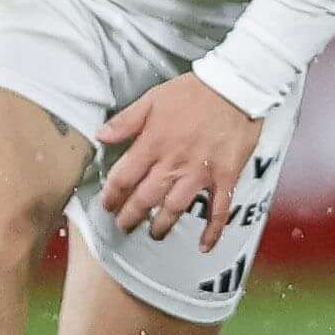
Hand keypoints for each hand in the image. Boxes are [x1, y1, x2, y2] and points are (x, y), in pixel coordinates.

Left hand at [97, 74, 261, 246]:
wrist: (235, 88)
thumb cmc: (192, 92)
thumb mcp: (151, 99)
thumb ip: (125, 121)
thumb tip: (100, 136)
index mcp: (152, 144)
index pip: (124, 178)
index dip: (112, 195)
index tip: (106, 205)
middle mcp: (174, 163)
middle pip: (146, 198)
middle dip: (131, 215)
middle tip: (123, 226)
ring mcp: (201, 172)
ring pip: (176, 207)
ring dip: (163, 225)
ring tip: (154, 234)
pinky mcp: (226, 177)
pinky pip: (220, 209)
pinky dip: (213, 230)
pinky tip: (205, 246)